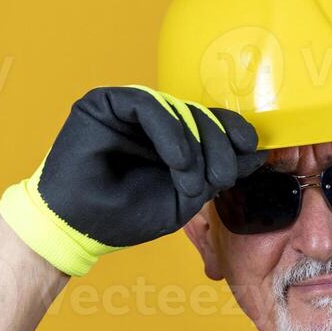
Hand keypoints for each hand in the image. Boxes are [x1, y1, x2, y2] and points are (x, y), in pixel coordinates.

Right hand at [0, 85, 266, 275]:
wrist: (76, 228)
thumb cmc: (124, 216)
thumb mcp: (183, 198)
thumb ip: (216, 174)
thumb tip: (255, 151)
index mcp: (169, 140)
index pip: (209, 124)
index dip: (233, 131)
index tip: (251, 149)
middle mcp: (151, 121)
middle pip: (200, 115)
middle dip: (219, 145)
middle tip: (220, 177)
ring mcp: (128, 109)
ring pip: (178, 109)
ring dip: (195, 144)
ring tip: (190, 178)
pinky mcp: (106, 102)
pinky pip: (149, 106)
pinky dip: (171, 132)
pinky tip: (178, 161)